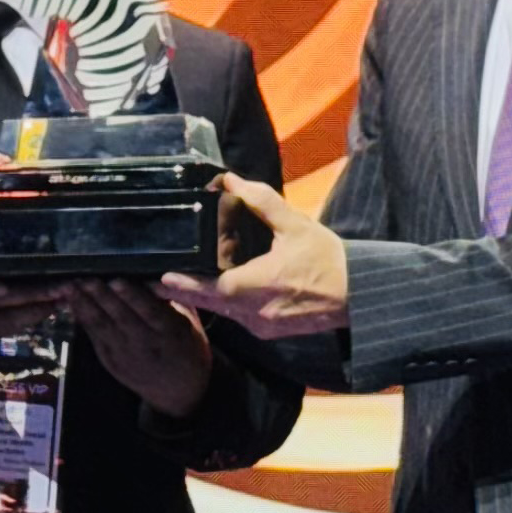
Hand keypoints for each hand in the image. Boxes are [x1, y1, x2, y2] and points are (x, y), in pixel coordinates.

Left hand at [63, 278, 211, 417]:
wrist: (180, 393)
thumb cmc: (187, 349)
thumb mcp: (190, 324)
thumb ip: (173, 301)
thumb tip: (154, 272)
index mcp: (170, 333)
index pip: (149, 311)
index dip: (131, 296)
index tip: (116, 279)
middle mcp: (145, 344)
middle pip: (120, 317)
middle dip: (100, 296)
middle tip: (84, 277)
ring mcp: (125, 355)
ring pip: (102, 327)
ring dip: (84, 305)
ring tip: (70, 286)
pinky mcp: (110, 362)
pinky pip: (94, 337)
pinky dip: (83, 319)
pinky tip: (73, 303)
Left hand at [160, 174, 348, 338]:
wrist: (357, 295)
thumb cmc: (327, 259)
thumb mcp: (294, 224)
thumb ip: (260, 201)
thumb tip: (231, 180)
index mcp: (256, 287)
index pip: (208, 290)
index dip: (182, 286)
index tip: (158, 280)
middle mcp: (254, 313)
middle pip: (209, 304)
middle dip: (183, 293)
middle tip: (154, 283)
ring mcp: (261, 326)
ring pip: (222, 313)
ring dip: (203, 299)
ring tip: (179, 283)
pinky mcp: (268, 332)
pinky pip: (237, 318)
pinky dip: (224, 305)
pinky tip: (217, 290)